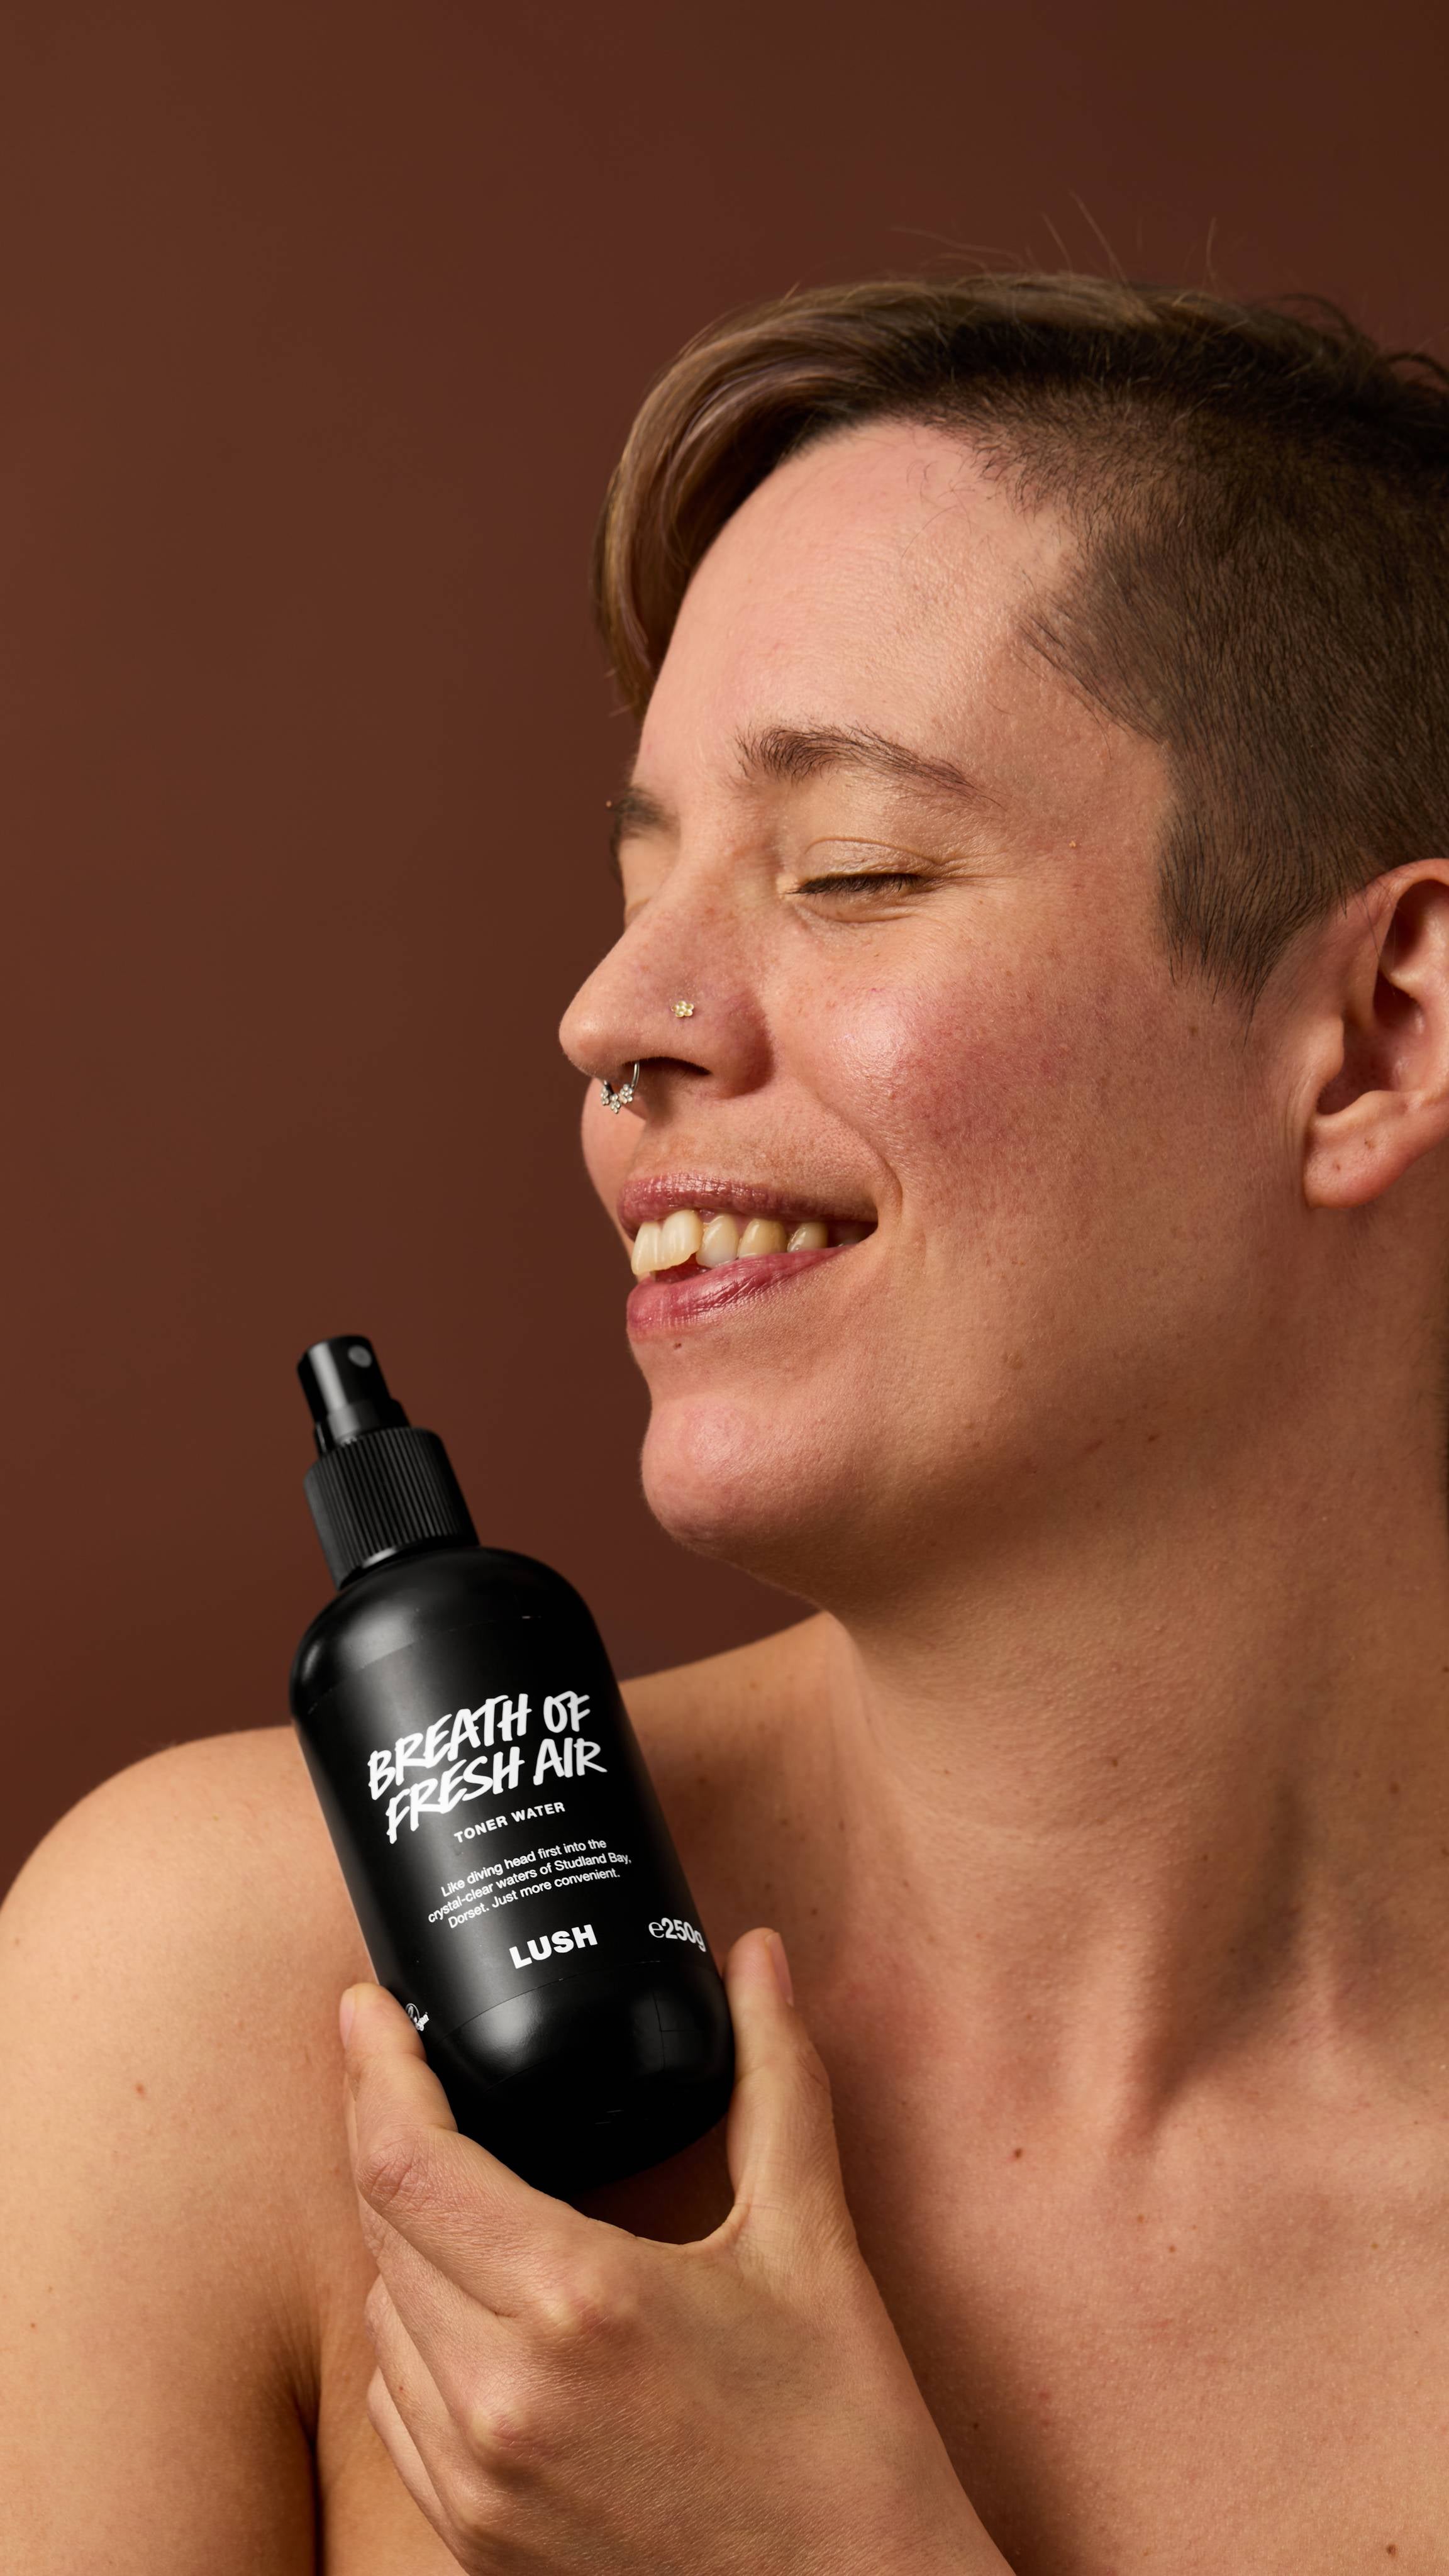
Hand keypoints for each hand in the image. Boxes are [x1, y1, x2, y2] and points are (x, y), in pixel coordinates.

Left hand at [340, 1929, 1011, 2574]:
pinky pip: (399, 2413)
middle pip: (381, 2228)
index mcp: (579, 2302)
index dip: (372, 2071)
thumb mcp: (813, 2241)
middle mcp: (503, 2397)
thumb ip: (776, 2078)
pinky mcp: (477, 2547)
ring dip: (401, 2240)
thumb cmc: (844, 2436)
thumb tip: (758, 1957)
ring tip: (451, 2179)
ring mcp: (480, 2484)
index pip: (408, 2163)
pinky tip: (468, 2304)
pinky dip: (415, 2340)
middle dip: (386, 2134)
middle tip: (408, 2070)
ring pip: (382, 2318)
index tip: (365, 2008)